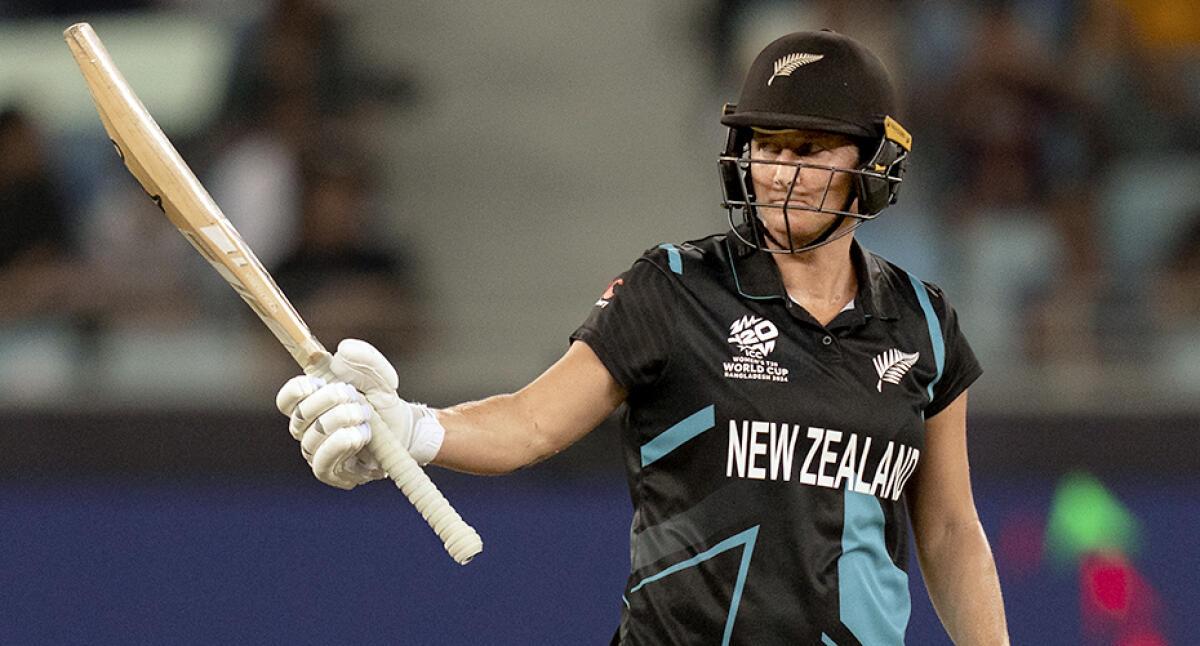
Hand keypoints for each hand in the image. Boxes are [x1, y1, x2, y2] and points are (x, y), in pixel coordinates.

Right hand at [276, 339, 443, 489]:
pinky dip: (340, 445)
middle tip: (355, 397)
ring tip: (366, 416)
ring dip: (341, 422)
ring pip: (312, 439)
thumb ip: (365, 358)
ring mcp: (318, 451)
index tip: (315, 382)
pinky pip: (322, 462)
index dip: (296, 391)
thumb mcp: (380, 376)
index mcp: (312, 403)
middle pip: (300, 417)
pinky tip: (360, 435)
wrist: (405, 432)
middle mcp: (309, 428)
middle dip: (328, 402)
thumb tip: (342, 350)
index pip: (287, 399)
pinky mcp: (331, 472)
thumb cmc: (383, 403)